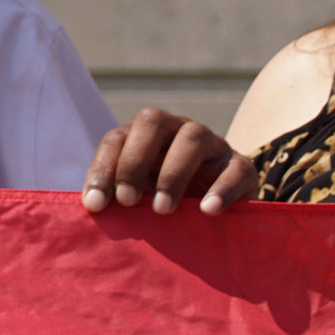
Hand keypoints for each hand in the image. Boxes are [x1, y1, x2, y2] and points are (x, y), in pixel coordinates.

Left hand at [79, 108, 255, 215]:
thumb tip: (92, 209)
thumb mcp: (138, 199)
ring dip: (173, 173)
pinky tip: (207, 211)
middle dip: (135, 161)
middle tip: (128, 201)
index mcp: (143, 136)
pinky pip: (236, 169)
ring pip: (193, 138)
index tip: (96, 205)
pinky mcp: (241, 167)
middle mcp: (176, 131)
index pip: (116, 139)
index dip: (103, 169)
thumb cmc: (163, 205)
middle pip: (153, 122)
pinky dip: (222, 189)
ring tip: (162, 210)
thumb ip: (116, 200)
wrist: (215, 212)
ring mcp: (212, 145)